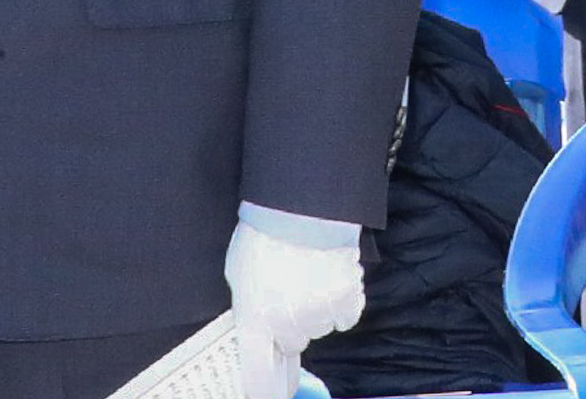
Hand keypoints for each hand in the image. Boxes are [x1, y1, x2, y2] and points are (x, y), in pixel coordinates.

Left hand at [226, 215, 363, 398]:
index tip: (272, 396)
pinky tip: (329, 278)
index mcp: (254, 322)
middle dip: (288, 327)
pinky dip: (339, 302)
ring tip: (307, 277)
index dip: (266, 392)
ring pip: (319, 329)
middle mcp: (287, 326)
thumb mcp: (239, 275)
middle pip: (292, 345)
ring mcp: (319, 314)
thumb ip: (247, 309)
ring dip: (314, 311)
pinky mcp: (346, 299)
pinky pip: (345, 315)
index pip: (259, 378)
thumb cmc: (262, 235)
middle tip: (286, 295)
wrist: (301, 205)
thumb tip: (257, 332)